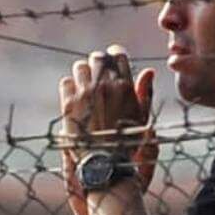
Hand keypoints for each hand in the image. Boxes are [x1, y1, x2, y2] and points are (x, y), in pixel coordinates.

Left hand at [59, 45, 156, 163]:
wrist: (103, 160)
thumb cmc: (125, 140)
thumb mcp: (141, 116)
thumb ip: (145, 92)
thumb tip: (149, 71)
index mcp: (125, 85)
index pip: (117, 54)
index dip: (113, 55)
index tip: (110, 61)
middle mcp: (105, 85)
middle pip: (96, 57)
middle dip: (97, 63)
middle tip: (96, 73)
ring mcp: (85, 93)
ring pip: (79, 67)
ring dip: (82, 73)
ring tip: (85, 85)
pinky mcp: (69, 104)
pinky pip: (66, 82)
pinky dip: (69, 86)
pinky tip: (74, 95)